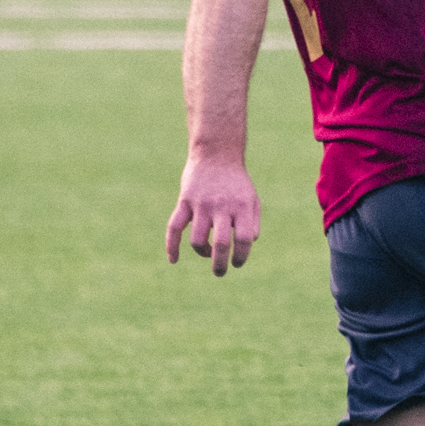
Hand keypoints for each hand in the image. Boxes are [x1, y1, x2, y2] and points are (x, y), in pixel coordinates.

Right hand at [165, 155, 261, 274]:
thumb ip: (252, 223)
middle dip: (220, 264)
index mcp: (242, 207)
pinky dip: (172, 246)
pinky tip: (174, 260)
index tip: (237, 263)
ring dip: (202, 252)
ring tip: (206, 253)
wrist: (217, 153)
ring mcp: (201, 204)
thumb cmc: (236, 181)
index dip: (241, 256)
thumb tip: (248, 245)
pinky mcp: (185, 201)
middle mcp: (222, 206)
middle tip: (220, 273)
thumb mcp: (251, 199)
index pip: (244, 239)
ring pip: (197, 240)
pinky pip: (174, 227)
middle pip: (221, 243)